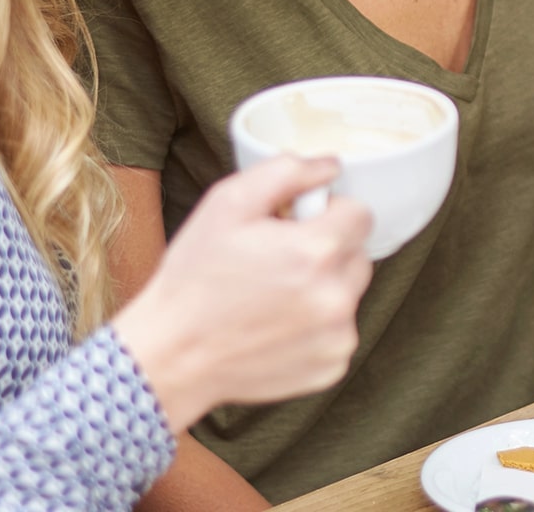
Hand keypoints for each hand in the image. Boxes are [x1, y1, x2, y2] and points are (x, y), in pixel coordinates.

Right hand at [113, 155, 373, 433]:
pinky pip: (339, 332)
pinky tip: (277, 327)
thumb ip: (286, 172)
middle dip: (328, 251)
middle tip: (280, 260)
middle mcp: (336, 297)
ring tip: (275, 296)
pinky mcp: (332, 366)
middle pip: (358, 255)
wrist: (173, 354)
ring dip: (324, 289)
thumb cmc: (195, 277)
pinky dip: (317, 327)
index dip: (328, 213)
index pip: (361, 214)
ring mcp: (337, 337)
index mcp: (317, 251)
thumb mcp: (227, 203)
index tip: (298, 225)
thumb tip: (330, 166)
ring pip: (349, 294)